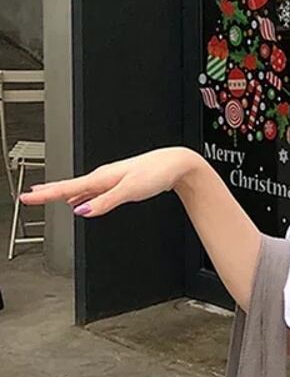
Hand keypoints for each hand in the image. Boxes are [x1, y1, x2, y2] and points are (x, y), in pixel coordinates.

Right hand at [18, 146, 198, 217]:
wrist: (175, 164)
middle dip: (49, 192)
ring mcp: (111, 179)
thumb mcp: (129, 190)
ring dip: (62, 192)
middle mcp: (104, 176)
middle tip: (29, 197)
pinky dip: (81, 195)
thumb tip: (82, 211)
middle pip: (69, 186)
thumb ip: (105, 201)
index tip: (27, 198)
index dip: (45, 194)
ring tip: (47, 196)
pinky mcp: (120, 182)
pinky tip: (79, 200)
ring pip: (80, 187)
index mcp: (102, 177)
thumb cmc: (157, 173)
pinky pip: (93, 189)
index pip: (67, 187)